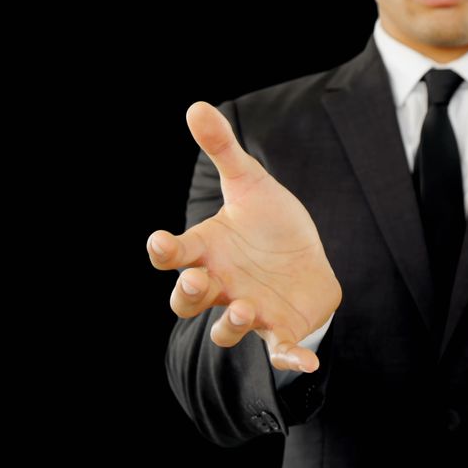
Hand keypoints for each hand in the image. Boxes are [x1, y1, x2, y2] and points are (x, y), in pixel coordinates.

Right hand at [147, 102, 341, 372]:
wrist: (308, 257)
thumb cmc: (269, 223)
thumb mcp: (250, 183)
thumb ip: (223, 150)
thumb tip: (196, 105)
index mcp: (206, 252)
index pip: (173, 255)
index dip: (163, 251)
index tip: (159, 241)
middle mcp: (220, 286)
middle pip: (187, 300)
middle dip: (188, 293)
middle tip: (199, 279)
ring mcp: (248, 310)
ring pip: (224, 329)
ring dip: (230, 323)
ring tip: (244, 306)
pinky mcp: (280, 330)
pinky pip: (279, 351)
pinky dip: (291, 359)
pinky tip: (308, 362)